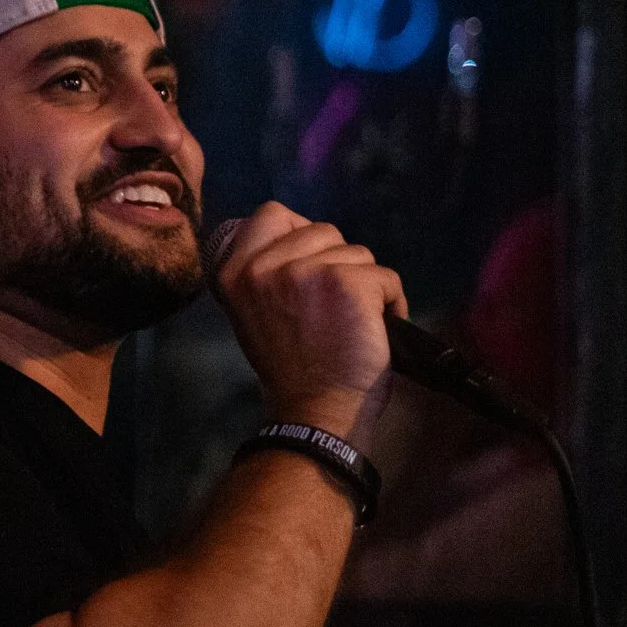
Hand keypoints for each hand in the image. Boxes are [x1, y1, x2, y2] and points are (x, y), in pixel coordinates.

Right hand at [213, 202, 402, 441]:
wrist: (314, 412)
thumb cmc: (291, 368)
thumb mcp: (253, 313)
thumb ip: (264, 273)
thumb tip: (299, 240)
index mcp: (234, 271)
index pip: (272, 214)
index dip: (300, 231)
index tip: (311, 264)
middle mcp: (264, 265)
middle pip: (323, 230)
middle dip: (338, 262)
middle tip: (335, 304)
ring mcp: (305, 271)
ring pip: (357, 252)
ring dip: (365, 284)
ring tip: (354, 320)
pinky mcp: (348, 283)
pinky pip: (385, 276)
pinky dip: (392, 302)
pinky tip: (378, 328)